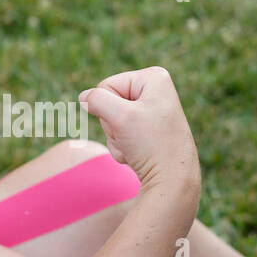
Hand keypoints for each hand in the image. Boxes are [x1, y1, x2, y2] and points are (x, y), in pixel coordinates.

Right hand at [79, 66, 199, 199]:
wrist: (172, 179)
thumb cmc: (151, 145)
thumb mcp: (120, 117)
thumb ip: (96, 100)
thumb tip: (84, 97)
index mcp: (154, 77)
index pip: (107, 85)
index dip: (107, 107)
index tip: (131, 123)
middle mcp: (156, 90)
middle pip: (109, 102)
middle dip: (113, 125)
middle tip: (133, 137)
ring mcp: (153, 111)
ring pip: (113, 121)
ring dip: (117, 139)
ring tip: (137, 147)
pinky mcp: (150, 130)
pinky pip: (122, 134)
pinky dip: (124, 147)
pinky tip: (140, 155)